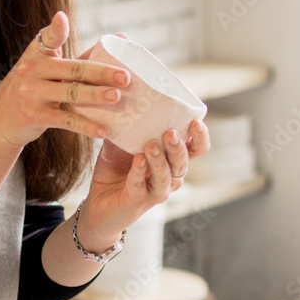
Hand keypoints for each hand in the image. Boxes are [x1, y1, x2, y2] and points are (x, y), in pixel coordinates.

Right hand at [0, 11, 130, 147]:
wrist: (2, 120)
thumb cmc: (34, 89)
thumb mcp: (46, 69)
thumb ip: (80, 57)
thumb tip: (123, 38)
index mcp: (37, 54)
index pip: (48, 38)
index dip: (56, 29)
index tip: (61, 18)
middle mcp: (32, 71)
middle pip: (73, 70)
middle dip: (100, 73)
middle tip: (125, 76)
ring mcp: (32, 94)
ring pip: (71, 94)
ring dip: (95, 96)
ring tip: (116, 98)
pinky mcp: (35, 116)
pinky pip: (66, 120)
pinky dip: (86, 126)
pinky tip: (103, 130)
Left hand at [74, 119, 210, 251]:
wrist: (98, 203)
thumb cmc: (115, 170)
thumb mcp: (123, 142)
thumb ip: (130, 125)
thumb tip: (128, 96)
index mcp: (171, 160)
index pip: (196, 149)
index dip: (201, 137)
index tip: (196, 122)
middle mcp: (170, 177)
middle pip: (184, 162)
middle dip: (179, 147)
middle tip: (170, 132)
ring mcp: (156, 191)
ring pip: (167, 177)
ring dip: (160, 160)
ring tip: (151, 145)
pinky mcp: (138, 201)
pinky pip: (141, 186)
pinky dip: (139, 173)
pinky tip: (137, 161)